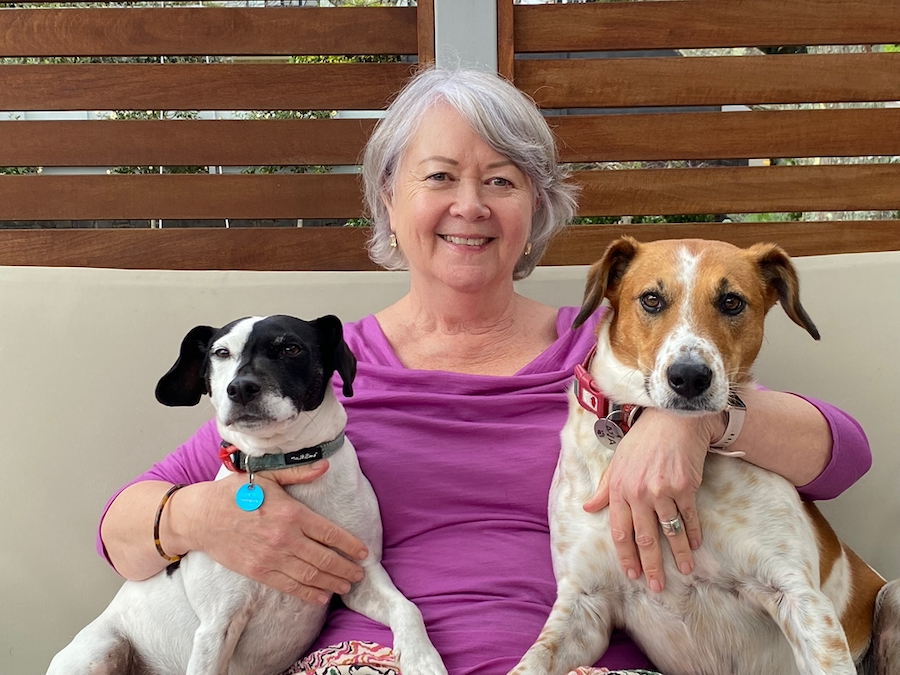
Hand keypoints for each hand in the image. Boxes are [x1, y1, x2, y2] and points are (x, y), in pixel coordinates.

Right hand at [179, 461, 367, 604]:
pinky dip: (308, 593)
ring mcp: (271, 557)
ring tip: (346, 586)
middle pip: (324, 558)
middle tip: (360, 575)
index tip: (363, 553)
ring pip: (310, 575)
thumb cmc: (234, 493)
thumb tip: (324, 466)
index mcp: (291, 513)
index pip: (329, 533)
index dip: (350, 545)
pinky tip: (321, 595)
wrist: (201, 516)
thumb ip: (298, 473)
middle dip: (346, 568)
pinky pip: (289, 585)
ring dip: (332, 582)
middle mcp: (285, 538)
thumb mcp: (267, 475)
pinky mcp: (258, 571)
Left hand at [583, 409, 719, 591]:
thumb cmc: (643, 440)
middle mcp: (638, 493)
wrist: (673, 419)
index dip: (626, 555)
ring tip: (683, 571)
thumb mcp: (618, 462)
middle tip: (656, 586)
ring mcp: (662, 491)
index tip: (631, 573)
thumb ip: (605, 489)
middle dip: (650, 566)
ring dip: (678, 555)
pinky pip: (689, 518)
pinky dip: (692, 534)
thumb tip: (588, 508)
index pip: (620, 531)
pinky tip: (695, 545)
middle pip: (645, 539)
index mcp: (619, 489)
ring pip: (669, 532)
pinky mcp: (685, 487)